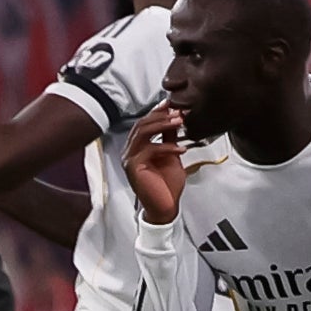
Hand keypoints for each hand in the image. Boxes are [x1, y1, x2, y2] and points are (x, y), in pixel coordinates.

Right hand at [124, 103, 190, 224]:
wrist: (165, 206)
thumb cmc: (166, 184)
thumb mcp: (171, 155)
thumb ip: (170, 138)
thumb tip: (175, 119)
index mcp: (136, 147)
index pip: (144, 123)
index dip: (157, 111)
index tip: (172, 104)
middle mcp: (130, 151)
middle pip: (142, 124)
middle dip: (161, 116)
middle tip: (179, 112)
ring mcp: (129, 159)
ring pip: (142, 133)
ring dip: (162, 125)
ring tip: (179, 122)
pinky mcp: (134, 167)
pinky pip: (149, 150)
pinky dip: (167, 147)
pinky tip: (181, 148)